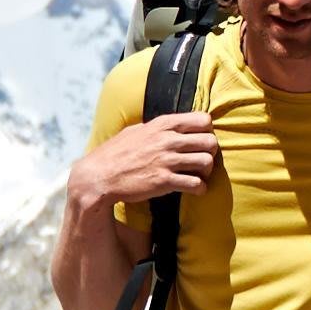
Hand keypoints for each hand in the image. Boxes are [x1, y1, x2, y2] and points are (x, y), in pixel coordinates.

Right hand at [65, 112, 223, 222]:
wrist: (99, 176)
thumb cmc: (115, 153)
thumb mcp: (135, 131)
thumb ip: (156, 128)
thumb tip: (170, 126)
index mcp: (162, 125)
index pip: (203, 120)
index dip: (206, 131)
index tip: (199, 141)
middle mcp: (167, 140)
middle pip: (210, 141)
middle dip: (211, 152)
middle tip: (202, 161)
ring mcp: (166, 161)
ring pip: (207, 162)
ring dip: (207, 172)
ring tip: (198, 175)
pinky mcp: (164, 181)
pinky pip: (196, 184)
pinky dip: (200, 188)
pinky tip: (194, 189)